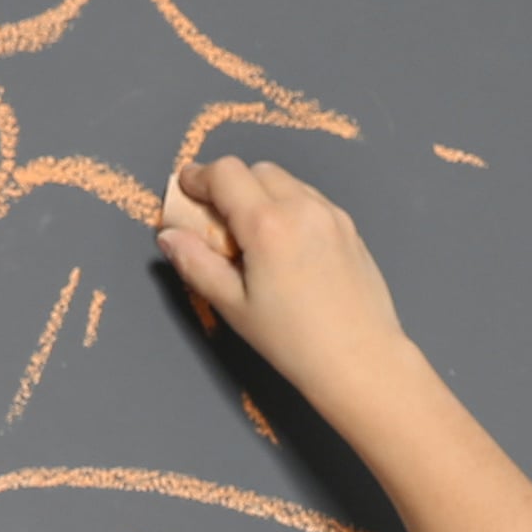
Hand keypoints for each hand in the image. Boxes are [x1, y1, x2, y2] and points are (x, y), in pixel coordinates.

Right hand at [152, 155, 407, 399]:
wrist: (361, 360)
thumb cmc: (295, 342)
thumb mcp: (233, 306)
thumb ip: (196, 264)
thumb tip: (170, 236)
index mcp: (268, 224)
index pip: (224, 173)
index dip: (198, 177)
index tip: (187, 190)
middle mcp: (302, 208)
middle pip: (255, 170)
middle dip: (231, 186)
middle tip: (219, 223)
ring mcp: (330, 215)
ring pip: (286, 182)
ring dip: (262, 195)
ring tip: (255, 239)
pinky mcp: (349, 228)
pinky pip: (311, 201)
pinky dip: (290, 209)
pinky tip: (287, 248)